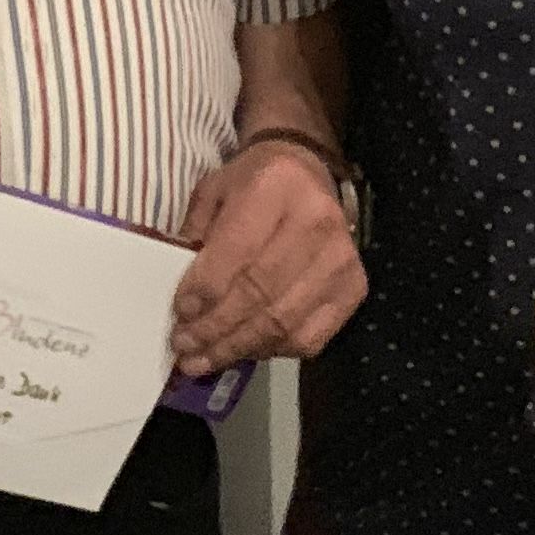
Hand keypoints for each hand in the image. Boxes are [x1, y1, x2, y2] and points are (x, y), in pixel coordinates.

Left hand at [170, 143, 365, 373]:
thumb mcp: (214, 191)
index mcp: (276, 186)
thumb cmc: (254, 184)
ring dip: (236, 348)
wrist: (309, 175)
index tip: (180, 312)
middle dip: (215, 328)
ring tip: (201, 360)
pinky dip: (270, 351)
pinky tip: (242, 351)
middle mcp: (316, 222)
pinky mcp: (354, 288)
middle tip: (183, 345)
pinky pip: (308, 337)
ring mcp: (341, 259)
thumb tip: (184, 298)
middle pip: (260, 293)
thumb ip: (195, 235)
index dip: (206, 289)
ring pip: (283, 322)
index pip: (238, 250)